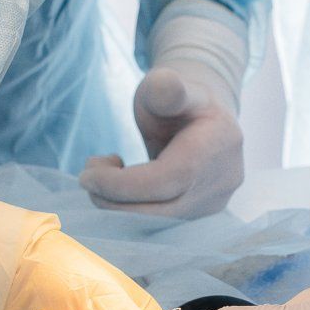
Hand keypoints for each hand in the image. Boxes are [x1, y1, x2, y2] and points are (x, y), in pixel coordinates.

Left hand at [79, 6, 247, 217]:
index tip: (86, 174)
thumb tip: (165, 84)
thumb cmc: (175, 99)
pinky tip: (122, 186)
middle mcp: (222, 181)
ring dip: (120, 206)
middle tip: (88, 176)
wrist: (203, 117)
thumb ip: (165, 87)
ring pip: (159, 224)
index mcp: (217, 146)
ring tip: (107, 172)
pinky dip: (132, 210)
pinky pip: (161, 225)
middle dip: (114, 200)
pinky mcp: (201, 216)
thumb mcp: (166, 84)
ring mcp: (215, 203)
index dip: (122, 184)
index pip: (166, 180)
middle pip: (162, 210)